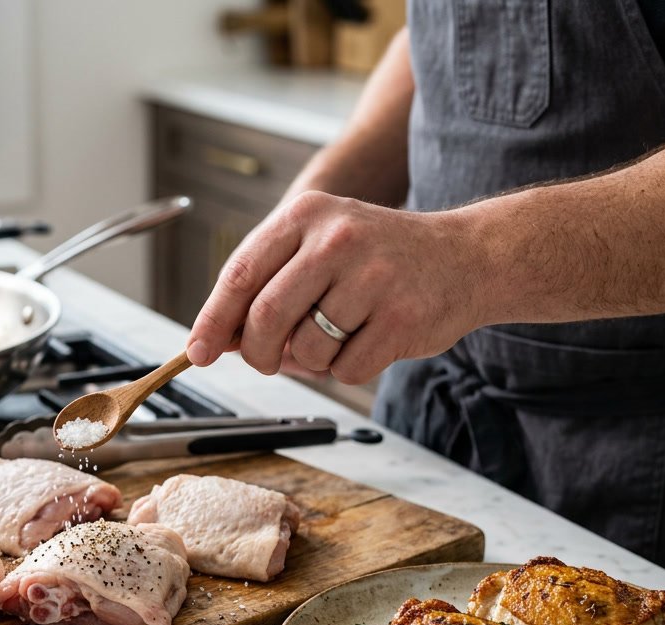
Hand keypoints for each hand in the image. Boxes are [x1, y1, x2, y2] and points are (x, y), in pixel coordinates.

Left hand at [185, 191, 489, 384]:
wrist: (466, 257)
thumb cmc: (379, 258)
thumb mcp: (318, 248)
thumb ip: (267, 286)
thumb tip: (216, 339)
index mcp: (307, 215)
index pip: (240, 274)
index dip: (213, 320)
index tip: (198, 351)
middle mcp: (337, 238)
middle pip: (265, 317)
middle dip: (258, 352)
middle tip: (268, 360)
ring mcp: (372, 277)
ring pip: (306, 350)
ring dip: (312, 360)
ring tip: (340, 334)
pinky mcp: (401, 317)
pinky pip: (346, 369)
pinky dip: (348, 368)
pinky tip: (371, 338)